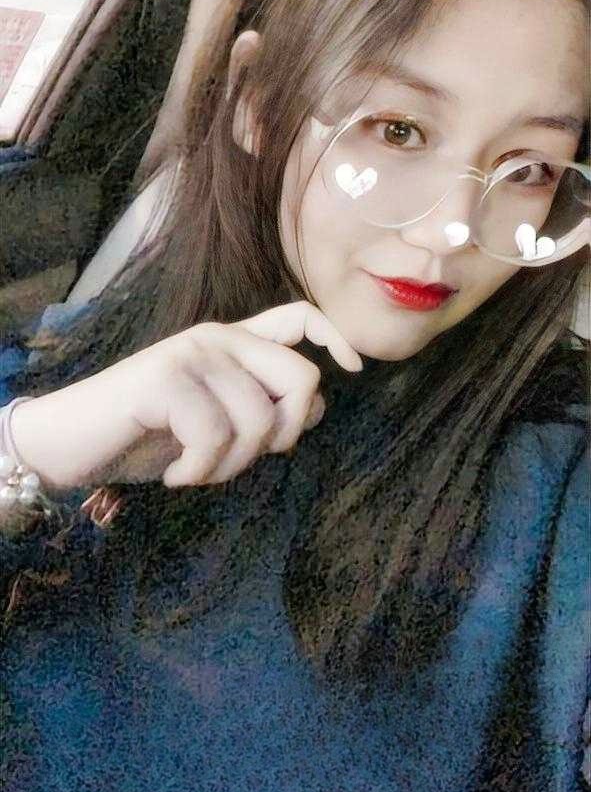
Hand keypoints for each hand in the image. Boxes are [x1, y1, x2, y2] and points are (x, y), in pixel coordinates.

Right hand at [11, 301, 362, 493]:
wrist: (70, 443)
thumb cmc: (145, 435)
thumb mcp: (215, 426)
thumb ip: (261, 409)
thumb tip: (315, 408)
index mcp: (234, 343)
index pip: (300, 318)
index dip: (335, 338)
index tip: (353, 369)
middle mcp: (218, 338)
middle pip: (299, 378)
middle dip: (282, 434)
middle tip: (239, 458)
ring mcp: (191, 354)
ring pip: (258, 419)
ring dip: (230, 466)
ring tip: (195, 471)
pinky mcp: (164, 378)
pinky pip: (214, 436)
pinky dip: (198, 471)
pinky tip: (174, 474)